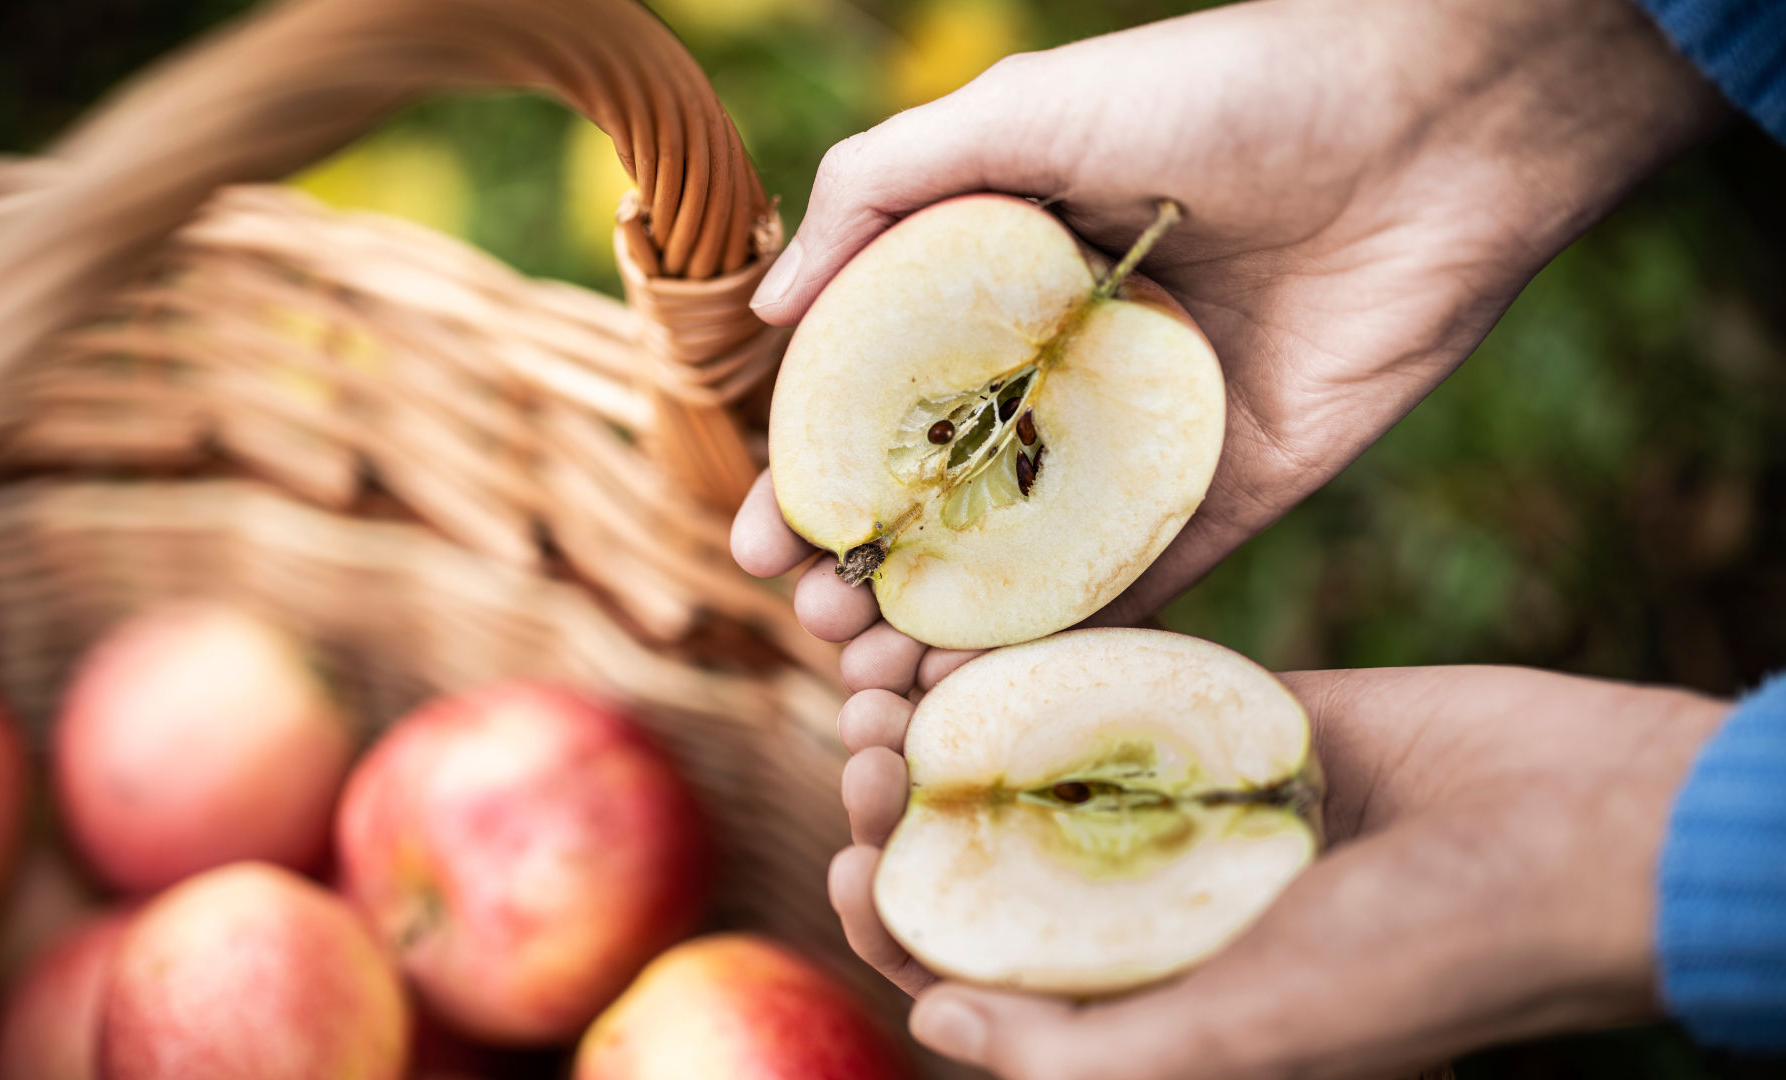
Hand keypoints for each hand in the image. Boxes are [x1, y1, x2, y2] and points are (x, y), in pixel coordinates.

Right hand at [733, 0, 1723, 690]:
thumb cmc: (1221, 92)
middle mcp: (1063, 369)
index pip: (880, 403)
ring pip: (1022, 558)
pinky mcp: (1232, 491)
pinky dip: (1060, 641)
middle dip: (869, 572)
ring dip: (944, 626)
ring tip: (880, 678)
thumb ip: (880, 191)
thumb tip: (764, 314)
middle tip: (821, 629)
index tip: (761, 547)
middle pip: (939, 497)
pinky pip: (1137, 584)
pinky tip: (985, 686)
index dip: (814, 478)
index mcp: (1004, 281)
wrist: (1434, 128)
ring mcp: (1145, 441)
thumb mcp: (1024, 112)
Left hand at [829, 666, 1728, 1079]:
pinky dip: (1036, 666)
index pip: (978, 973)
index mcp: (1146, 996)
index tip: (848, 853)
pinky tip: (970, 636)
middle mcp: (1152, 901)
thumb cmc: (1426, 960)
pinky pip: (1108, 686)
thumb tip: (934, 1025)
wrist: (1581, 828)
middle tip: (865, 745)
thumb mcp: (1246, 1038)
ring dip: (950, 726)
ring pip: (1030, 765)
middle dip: (905, 809)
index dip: (896, 921)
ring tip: (888, 678)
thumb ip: (1085, 1054)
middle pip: (986, 857)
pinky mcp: (1231, 715)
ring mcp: (1188, 804)